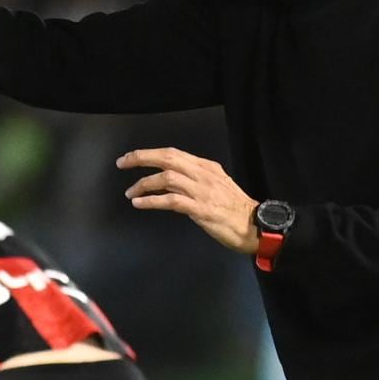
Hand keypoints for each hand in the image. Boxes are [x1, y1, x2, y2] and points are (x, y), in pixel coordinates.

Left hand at [120, 145, 256, 252]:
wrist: (255, 226)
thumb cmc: (236, 210)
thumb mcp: (218, 186)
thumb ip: (197, 180)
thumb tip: (174, 182)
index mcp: (207, 167)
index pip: (174, 153)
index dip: (149, 154)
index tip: (132, 158)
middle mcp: (203, 175)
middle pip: (167, 158)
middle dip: (141, 158)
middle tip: (122, 163)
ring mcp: (202, 191)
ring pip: (167, 178)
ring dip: (144, 184)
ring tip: (130, 193)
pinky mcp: (200, 209)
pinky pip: (171, 201)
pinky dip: (152, 201)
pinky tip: (140, 204)